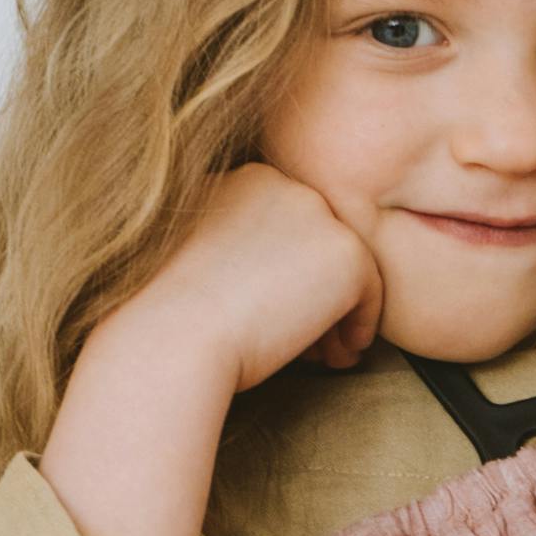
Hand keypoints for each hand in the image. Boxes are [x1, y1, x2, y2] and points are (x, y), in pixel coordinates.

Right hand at [41, 166, 385, 535]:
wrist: (170, 338)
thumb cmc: (163, 316)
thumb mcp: (193, 260)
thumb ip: (235, 250)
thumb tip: (275, 285)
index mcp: (241, 177)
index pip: (286, 224)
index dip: (288, 274)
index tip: (275, 315)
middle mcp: (282, 182)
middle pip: (319, 241)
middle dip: (317, 293)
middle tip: (310, 345)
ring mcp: (317, 213)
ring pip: (347, 266)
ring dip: (339, 313)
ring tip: (325, 355)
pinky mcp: (345, 252)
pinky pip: (373, 292)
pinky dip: (361, 325)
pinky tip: (338, 357)